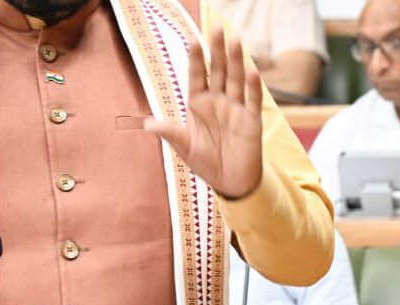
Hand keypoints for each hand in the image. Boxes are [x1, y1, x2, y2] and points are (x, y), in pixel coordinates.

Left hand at [145, 28, 262, 199]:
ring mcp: (236, 109)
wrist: (229, 183)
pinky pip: (252, 101)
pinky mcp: (251, 121)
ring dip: (236, 61)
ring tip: (234, 39)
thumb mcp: (184, 148)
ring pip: (236, 80)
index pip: (197, 76)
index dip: (195, 59)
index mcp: (199, 105)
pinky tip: (251, 70)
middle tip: (216, 27)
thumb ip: (170, 133)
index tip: (192, 39)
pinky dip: (252, 87)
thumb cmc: (206, 163)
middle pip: (218, 71)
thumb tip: (147, 124)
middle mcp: (218, 102)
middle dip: (216, 51)